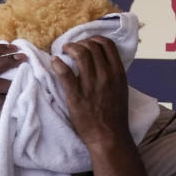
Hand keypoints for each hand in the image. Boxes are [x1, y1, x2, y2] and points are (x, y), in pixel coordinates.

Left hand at [52, 36, 130, 150]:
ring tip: (63, 51)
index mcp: (118, 74)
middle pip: (92, 46)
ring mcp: (91, 85)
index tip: (88, 42)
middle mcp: (106, 76)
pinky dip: (58, 63)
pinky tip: (54, 62)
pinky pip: (65, 72)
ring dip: (70, 48)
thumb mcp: (121, 90)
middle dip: (80, 43)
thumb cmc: (115, 116)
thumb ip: (114, 75)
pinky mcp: (76, 95)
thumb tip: (103, 62)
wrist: (109, 136)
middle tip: (73, 47)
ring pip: (80, 54)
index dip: (95, 39)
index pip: (108, 45)